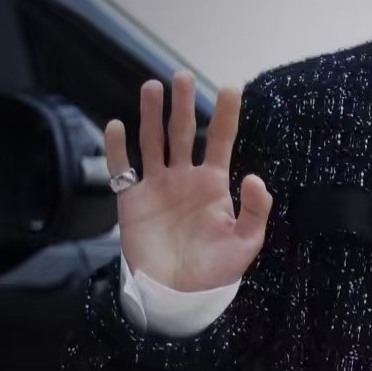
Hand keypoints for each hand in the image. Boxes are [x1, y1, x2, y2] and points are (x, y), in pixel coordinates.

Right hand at [105, 70, 272, 290]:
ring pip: (153, 141)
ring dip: (152, 115)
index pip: (220, 140)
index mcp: (214, 184)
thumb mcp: (246, 244)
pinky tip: (116, 125)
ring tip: (152, 88)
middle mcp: (185, 178)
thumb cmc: (214, 271)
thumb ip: (256, 211)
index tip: (230, 86)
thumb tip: (255, 178)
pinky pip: (121, 168)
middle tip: (182, 76)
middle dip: (183, 104)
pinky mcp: (132, 200)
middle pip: (183, 131)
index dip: (226, 114)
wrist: (177, 295)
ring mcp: (157, 186)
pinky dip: (116, 148)